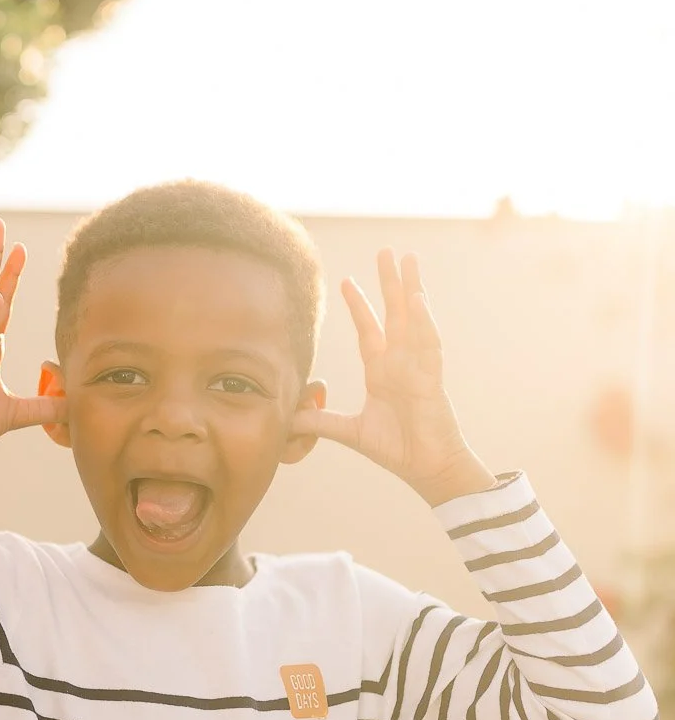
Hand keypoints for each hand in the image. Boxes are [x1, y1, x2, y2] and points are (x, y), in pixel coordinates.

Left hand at [305, 251, 496, 505]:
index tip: (346, 281)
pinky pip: (428, 344)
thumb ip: (320, 422)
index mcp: (382, 371)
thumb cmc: (396, 449)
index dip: (359, 306)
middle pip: (394, 313)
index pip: (369, 330)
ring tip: (408, 259)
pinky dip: (423, 321)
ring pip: (414, 319)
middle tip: (386, 250)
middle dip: (389, 282)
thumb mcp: (349, 432)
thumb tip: (287, 418)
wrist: (426, 469)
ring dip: (411, 288)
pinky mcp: (432, 379)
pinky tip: (417, 298)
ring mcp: (418, 367)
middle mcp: (401, 363)